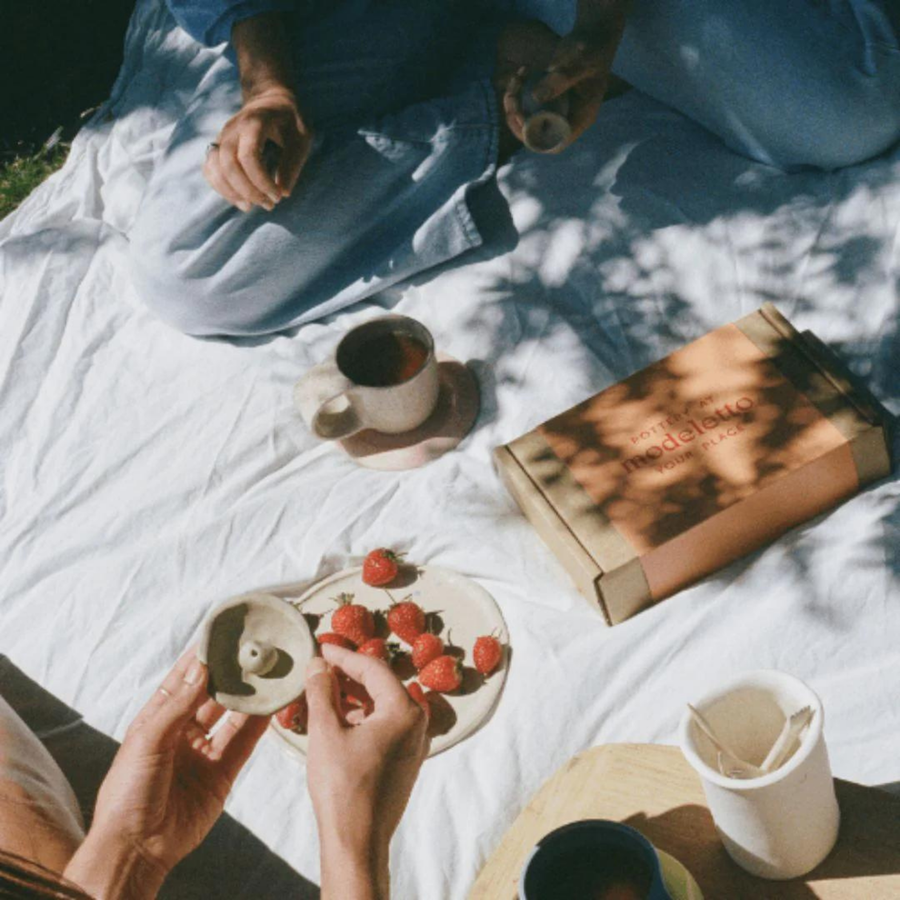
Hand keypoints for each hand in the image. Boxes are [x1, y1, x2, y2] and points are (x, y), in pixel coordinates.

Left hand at [79, 648, 269, 879]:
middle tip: (255, 649)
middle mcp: (183, 731)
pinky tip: (273, 703)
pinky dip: (260, 723)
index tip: (224, 633)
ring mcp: (204, 751)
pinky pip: (244, 741)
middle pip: (212, 694)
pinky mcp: (222, 772)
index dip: (203, 656)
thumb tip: (202, 667)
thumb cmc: (128, 792)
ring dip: (250, 695)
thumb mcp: (148, 740)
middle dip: (232, 672)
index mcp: (158, 719)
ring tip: (270, 671)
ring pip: (232, 715)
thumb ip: (179, 704)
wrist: (137, 848)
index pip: (184, 678)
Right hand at [204, 86, 311, 211]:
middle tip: (269, 205)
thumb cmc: (290, 120)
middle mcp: (232, 129)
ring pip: (215, 169)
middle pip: (229, 165)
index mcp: (254, 122)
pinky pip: (210, 170)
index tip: (279, 195)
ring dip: (233, 193)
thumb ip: (292, 163)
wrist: (270, 99)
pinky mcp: (218, 146)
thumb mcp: (302, 138)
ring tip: (252, 206)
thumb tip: (283, 192)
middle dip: (249, 191)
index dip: (262, 181)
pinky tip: (240, 199)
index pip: (248, 156)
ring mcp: (222, 137)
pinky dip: (221, 188)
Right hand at [306, 645, 428, 899]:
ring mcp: (413, 743)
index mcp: (405, 710)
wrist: (357, 841)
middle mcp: (417, 723)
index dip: (344, 655)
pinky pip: (383, 725)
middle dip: (349, 674)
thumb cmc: (343, 787)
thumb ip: (322, 691)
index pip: (373, 668)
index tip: (322, 647)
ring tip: (323, 688)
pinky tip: (336, 716)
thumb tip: (318, 665)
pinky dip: (361, 716)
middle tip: (320, 664)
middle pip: (380, 684)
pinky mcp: (404, 760)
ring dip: (354, 695)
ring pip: (381, 705)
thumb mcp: (326, 731)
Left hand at [499, 15, 625, 151]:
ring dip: (515, 104)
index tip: (521, 117)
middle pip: (536, 136)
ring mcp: (557, 111)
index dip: (534, 138)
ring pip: (528, 121)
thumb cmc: (592, 48)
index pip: (555, 143)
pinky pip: (527, 106)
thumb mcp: (580, 60)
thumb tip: (536, 96)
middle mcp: (568, 119)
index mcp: (580, 118)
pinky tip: (520, 73)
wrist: (593, 37)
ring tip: (515, 80)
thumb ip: (562, 78)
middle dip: (518, 120)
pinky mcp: (547, 100)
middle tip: (511, 97)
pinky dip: (518, 93)